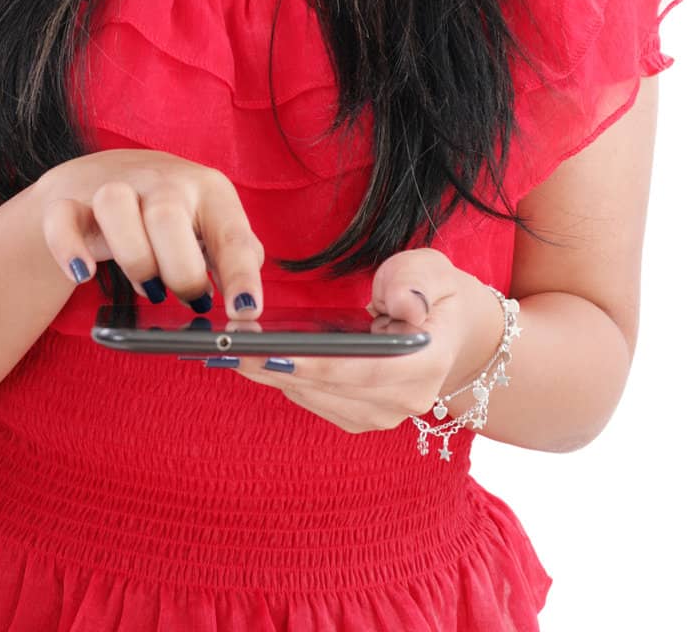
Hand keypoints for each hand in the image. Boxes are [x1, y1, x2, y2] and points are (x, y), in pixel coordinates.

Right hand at [36, 149, 264, 315]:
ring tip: (147, 287)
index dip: (240, 274)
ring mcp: (113, 187)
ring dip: (133, 256)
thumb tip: (247, 307)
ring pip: (115, 205)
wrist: (104, 176)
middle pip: (168, 216)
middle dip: (180, 270)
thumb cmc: (172, 213)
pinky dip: (69, 250)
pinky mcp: (70, 204)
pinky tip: (83, 275)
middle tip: (189, 299)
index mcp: (208, 190)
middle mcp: (163, 181)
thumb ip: (234, 260)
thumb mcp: (211, 226)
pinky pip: (62, 220)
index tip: (245, 312)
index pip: (230, 231)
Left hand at [231, 250, 503, 431]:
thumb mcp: (432, 270)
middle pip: (331, 388)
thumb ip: (415, 282)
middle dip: (278, 366)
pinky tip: (255, 358)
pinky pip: (316, 401)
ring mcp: (382, 414)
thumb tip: (403, 304)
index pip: (364, 370)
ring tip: (232, 349)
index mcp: (426, 363)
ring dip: (274, 374)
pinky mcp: (361, 416)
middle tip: (232, 345)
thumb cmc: (437, 292)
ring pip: (317, 398)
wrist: (454, 330)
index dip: (316, 364)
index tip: (271, 350)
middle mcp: (404, 400)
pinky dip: (285, 379)